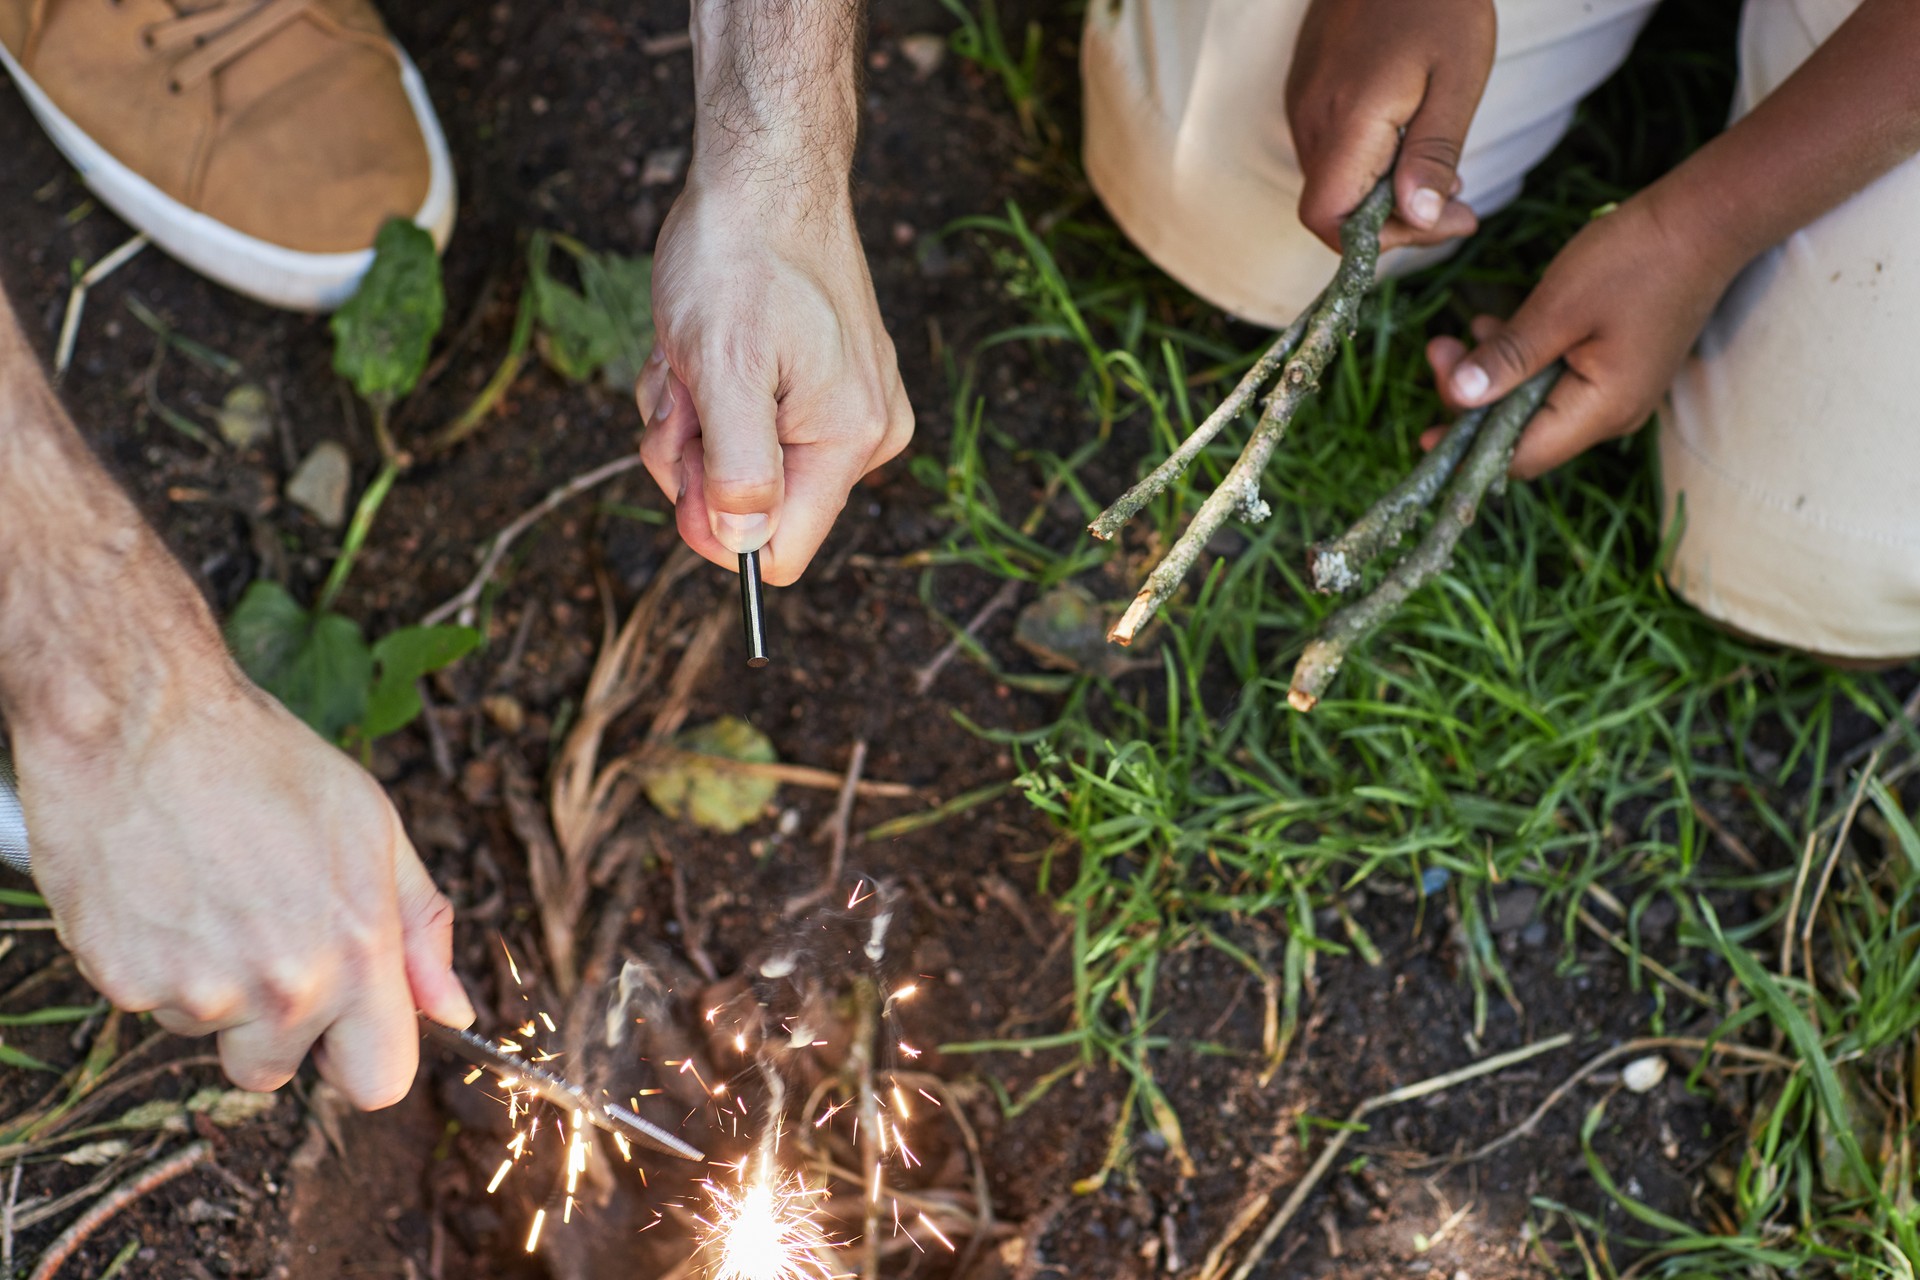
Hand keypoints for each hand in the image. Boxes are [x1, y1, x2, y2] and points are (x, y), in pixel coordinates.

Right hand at [14, 663, 472, 1108]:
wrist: (141, 721)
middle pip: (279, 1070)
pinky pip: (150, 1005)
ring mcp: (198, 990)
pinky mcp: (123, 981)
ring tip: (212, 895)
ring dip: (214, 988)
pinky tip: (164, 893)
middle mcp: (283, 985)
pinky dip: (155, 964)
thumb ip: (421, 928)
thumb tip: (453, 1008)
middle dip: (277, 1024)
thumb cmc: (263, 763)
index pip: (380, 1080)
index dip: (362, 1053)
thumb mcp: (375, 829)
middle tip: (263, 932)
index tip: (347, 1021)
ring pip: (212, 1035)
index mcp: (356, 951)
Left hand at [638, 175, 913, 584]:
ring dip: (690, 419)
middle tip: (684, 384)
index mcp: (849, 440)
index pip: (781, 552)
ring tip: (691, 353)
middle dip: (694, 453)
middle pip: (752, 508)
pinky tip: (701, 345)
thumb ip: (737, 471)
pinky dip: (706, 394)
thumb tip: (746, 546)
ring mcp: (843, 407)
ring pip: (736, 464)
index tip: (685, 455)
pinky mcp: (821, 383)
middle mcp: (862, 433)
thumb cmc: (740, 255)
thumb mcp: (722, 371)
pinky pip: (746, 425)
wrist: (766, 168)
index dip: (714, 525)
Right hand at [1287, 0, 1495, 250]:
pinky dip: (1370, 167)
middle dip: (1395, 223)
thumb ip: (1434, 153)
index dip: (1376, 242)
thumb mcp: (1457, 78)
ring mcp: (1302, 107)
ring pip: (1333, 184)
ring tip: (1441, 174)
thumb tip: (1419, 219)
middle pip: (1332, 210)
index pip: (1327, 219)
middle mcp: (1311, 121)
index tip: (1436, 222)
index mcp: (1347, 122)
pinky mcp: (1305, 93)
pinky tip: (1411, 143)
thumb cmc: (1437, 3)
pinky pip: (1331, 154)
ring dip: (1384, 197)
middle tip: (1459, 206)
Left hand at [1425, 193, 1734, 477]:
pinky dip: (1518, 360)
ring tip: (1454, 339)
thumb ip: (1507, 358)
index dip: (1468, 451)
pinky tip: (1490, 328)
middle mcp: (1611, 415)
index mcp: (1601, 410)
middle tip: (1438, 354)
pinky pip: (1553, 380)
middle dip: (1472, 403)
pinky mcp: (1615, 368)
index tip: (1423, 432)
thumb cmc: (1634, 259)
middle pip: (1524, 434)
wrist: (1705, 220)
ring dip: (1491, 376)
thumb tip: (1457, 398)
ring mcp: (1616, 392)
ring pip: (1534, 405)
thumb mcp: (1556, 308)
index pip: (1521, 458)